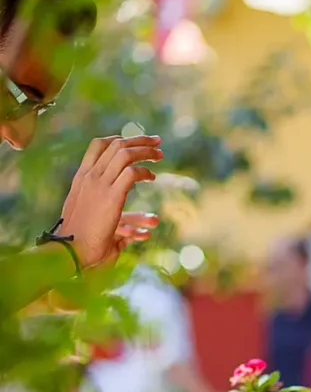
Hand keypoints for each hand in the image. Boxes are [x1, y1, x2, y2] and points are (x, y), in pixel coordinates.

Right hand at [59, 135, 162, 267]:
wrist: (69, 251)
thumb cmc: (79, 243)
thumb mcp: (89, 221)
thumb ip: (106, 214)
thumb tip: (131, 229)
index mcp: (80, 178)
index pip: (98, 146)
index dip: (118, 140)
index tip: (134, 142)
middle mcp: (89, 177)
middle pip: (115, 145)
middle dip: (138, 140)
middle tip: (157, 141)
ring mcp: (99, 185)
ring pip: (125, 154)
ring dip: (146, 151)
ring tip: (160, 155)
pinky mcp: (112, 197)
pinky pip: (132, 173)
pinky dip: (144, 172)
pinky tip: (152, 178)